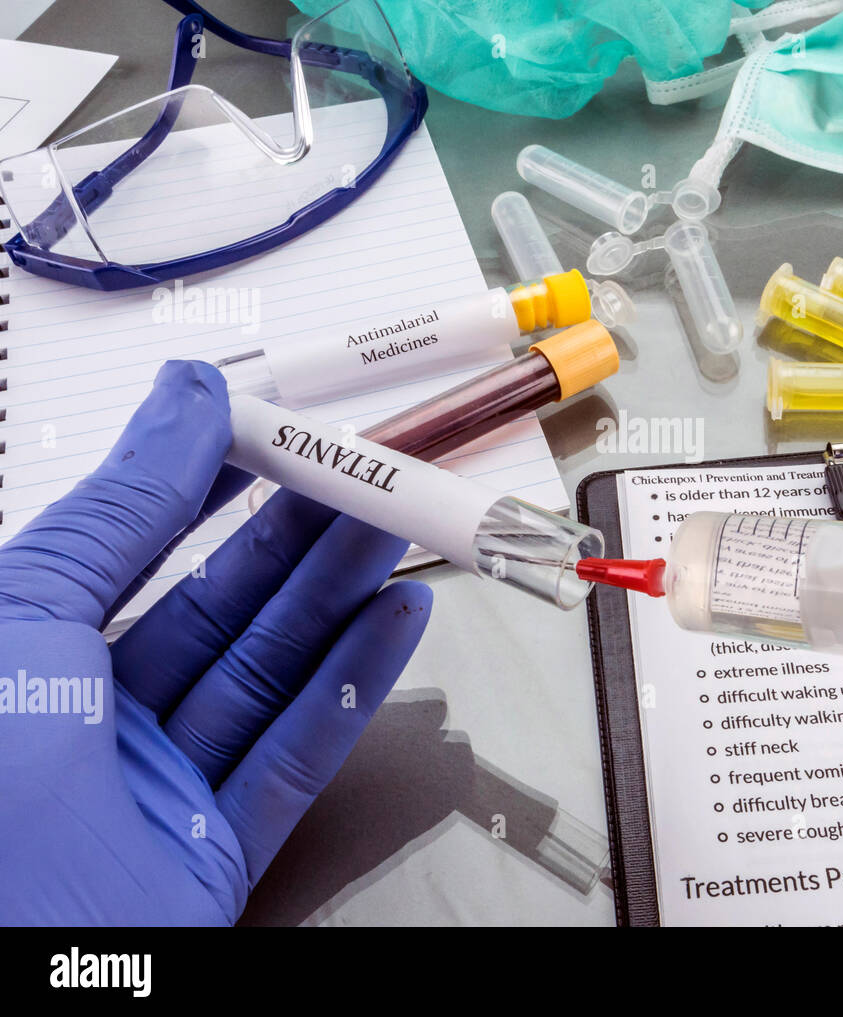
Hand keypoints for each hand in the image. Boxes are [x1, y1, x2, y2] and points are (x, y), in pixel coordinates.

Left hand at [0, 361, 431, 925]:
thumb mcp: (24, 619)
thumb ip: (118, 511)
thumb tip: (184, 399)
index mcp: (21, 655)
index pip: (128, 545)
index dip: (201, 480)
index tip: (266, 426)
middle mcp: (87, 719)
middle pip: (216, 606)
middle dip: (294, 533)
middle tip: (359, 472)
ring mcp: (157, 788)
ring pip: (268, 671)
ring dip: (339, 594)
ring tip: (397, 526)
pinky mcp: (214, 851)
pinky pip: (296, 753)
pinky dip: (353, 685)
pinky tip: (396, 621)